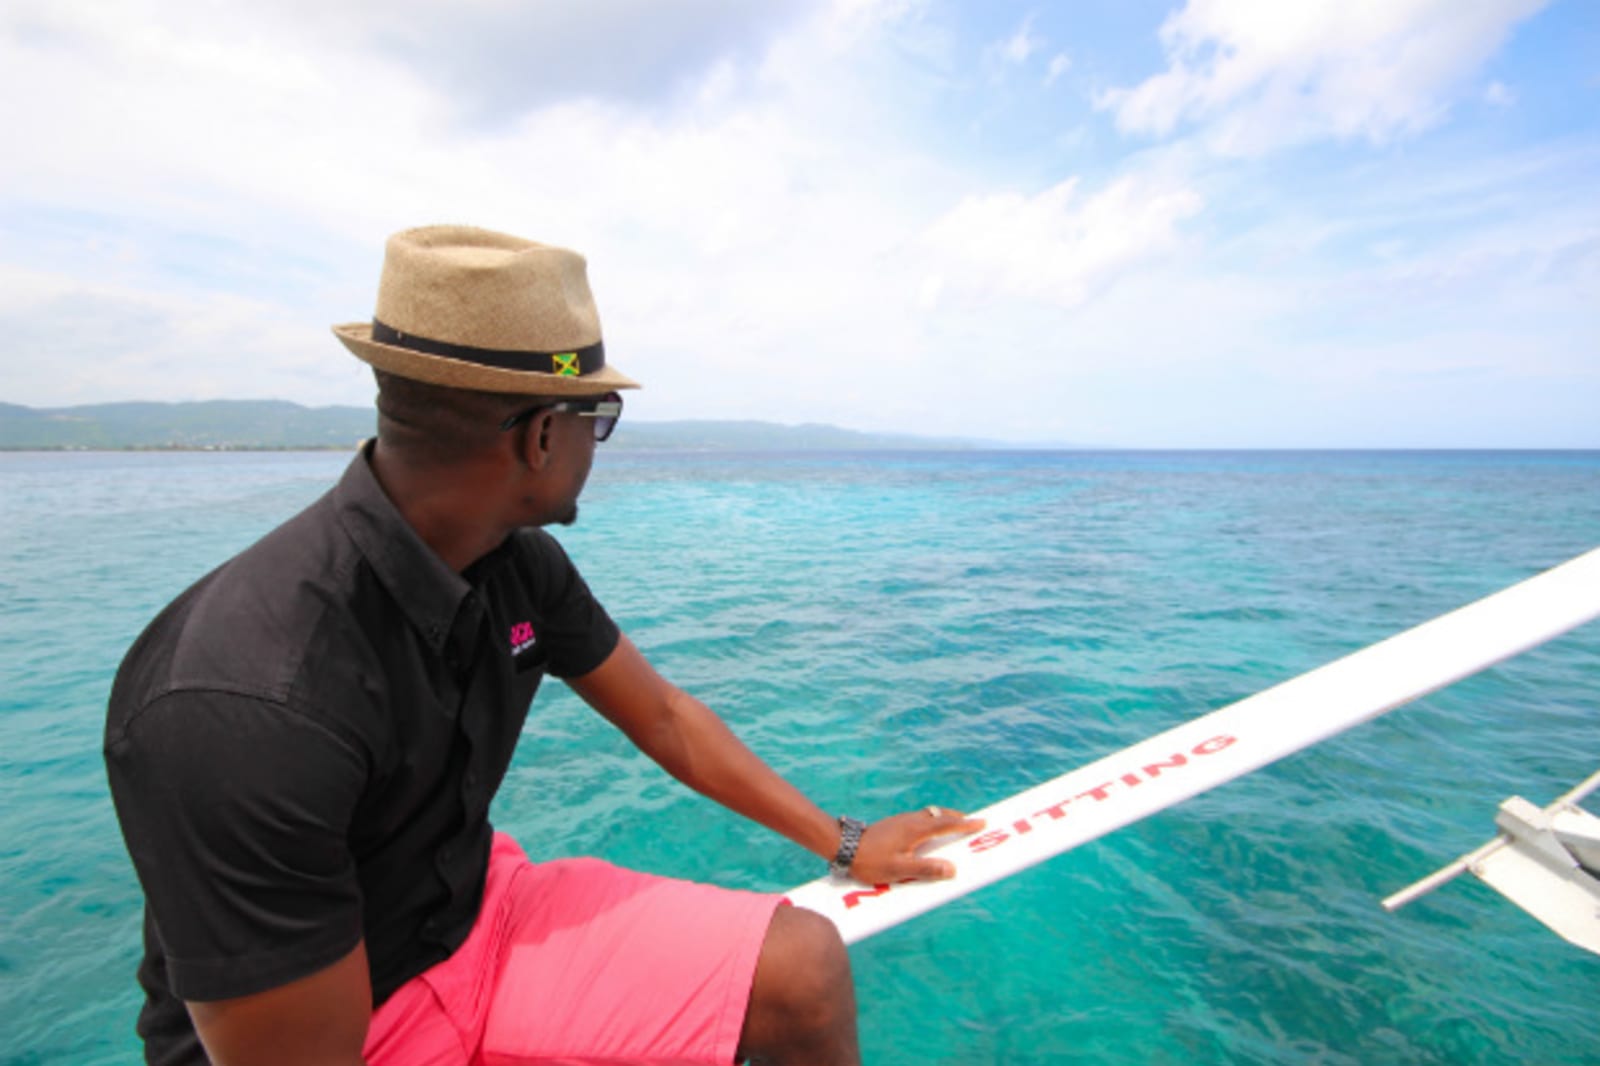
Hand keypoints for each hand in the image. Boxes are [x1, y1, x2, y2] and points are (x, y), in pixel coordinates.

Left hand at [848, 806, 984, 883]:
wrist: (843, 847)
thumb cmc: (870, 860)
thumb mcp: (900, 869)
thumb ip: (926, 869)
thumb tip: (952, 869)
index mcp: (916, 830)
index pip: (947, 824)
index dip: (965, 824)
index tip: (982, 823)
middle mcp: (911, 821)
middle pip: (940, 815)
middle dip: (957, 818)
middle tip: (971, 822)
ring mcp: (901, 821)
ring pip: (929, 815)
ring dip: (943, 819)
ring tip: (952, 826)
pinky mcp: (893, 824)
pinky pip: (919, 819)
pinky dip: (931, 822)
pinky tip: (927, 833)